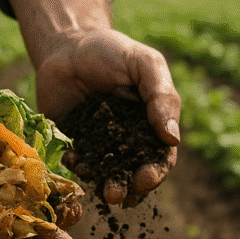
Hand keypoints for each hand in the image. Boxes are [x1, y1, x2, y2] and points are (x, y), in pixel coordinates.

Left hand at [35, 27, 180, 206]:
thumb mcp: (144, 64)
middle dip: (130, 187)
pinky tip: (75, 163)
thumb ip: (161, 97)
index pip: (160, 157)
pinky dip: (78, 167)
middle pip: (134, 173)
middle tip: (120, 195)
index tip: (145, 179)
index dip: (156, 172)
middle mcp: (128, 140)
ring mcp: (100, 144)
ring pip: (108, 174)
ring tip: (106, 194)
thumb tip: (172, 138)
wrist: (66, 44)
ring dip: (108, 186)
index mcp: (151, 125)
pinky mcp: (74, 143)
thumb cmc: (112, 51)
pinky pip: (79, 162)